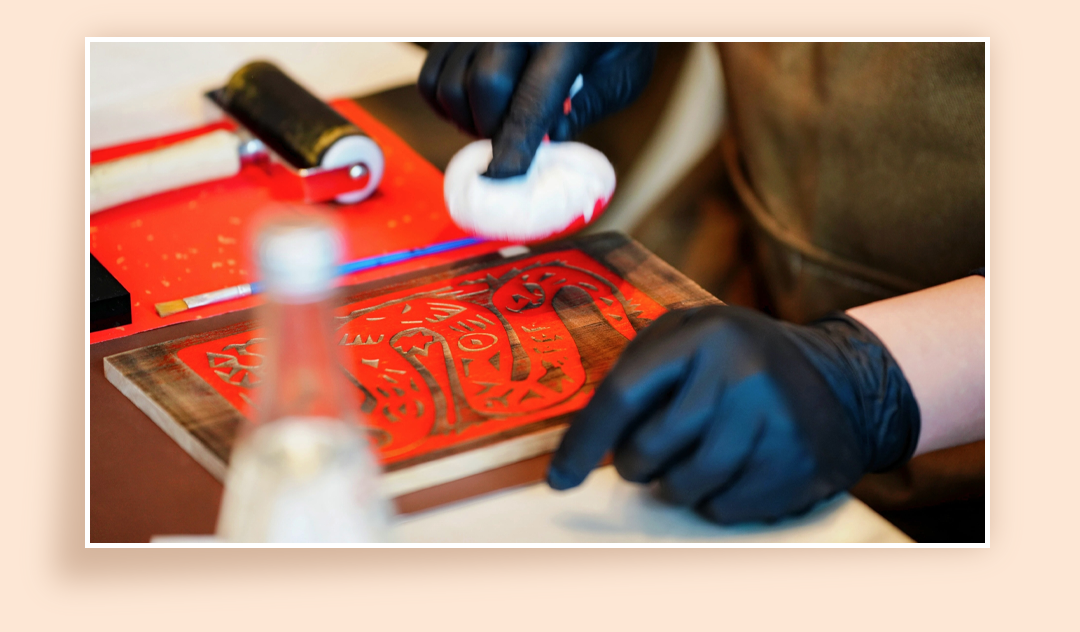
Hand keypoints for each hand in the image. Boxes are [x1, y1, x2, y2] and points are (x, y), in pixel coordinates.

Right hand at [418, 43, 656, 177]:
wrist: (599, 9)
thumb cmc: (615, 39)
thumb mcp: (621, 75)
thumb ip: (586, 108)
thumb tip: (545, 144)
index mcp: (568, 35)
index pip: (533, 99)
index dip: (515, 146)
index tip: (503, 177)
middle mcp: (519, 21)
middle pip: (485, 86)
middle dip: (494, 129)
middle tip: (512, 143)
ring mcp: (484, 21)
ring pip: (451, 84)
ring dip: (468, 119)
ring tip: (496, 123)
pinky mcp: (459, 29)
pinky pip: (431, 75)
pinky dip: (444, 104)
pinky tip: (474, 108)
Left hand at [546, 305, 921, 524]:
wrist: (844, 382)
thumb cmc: (743, 361)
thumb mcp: (694, 333)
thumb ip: (640, 367)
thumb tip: (581, 434)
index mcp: (704, 335)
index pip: (623, 394)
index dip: (584, 441)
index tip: (560, 478)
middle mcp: (739, 376)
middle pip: (647, 450)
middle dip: (636, 462)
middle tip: (652, 452)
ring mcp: (772, 424)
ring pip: (683, 487)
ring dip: (674, 485)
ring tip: (694, 458)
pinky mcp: (796, 468)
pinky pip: (723, 509)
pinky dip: (713, 501)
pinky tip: (732, 470)